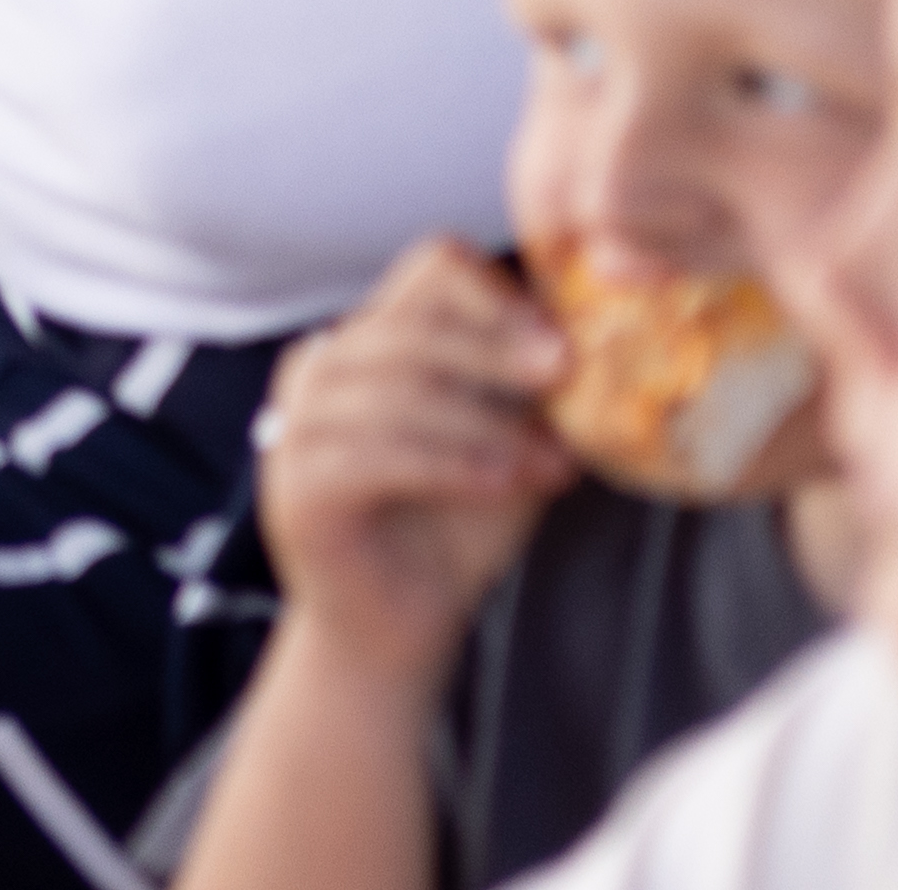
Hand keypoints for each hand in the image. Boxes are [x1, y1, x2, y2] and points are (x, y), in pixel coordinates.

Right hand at [256, 240, 576, 666]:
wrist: (397, 627)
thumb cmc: (455, 531)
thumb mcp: (508, 445)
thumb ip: (532, 396)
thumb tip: (601, 347)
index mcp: (373, 339)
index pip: (432, 270)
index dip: (500, 296)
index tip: (563, 342)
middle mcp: (322, 366)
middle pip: (411, 324)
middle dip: (496, 349)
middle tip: (566, 376)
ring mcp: (296, 422)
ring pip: (396, 388)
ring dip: (486, 422)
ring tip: (552, 463)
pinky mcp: (296, 483)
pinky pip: (379, 453)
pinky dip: (454, 464)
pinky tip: (506, 484)